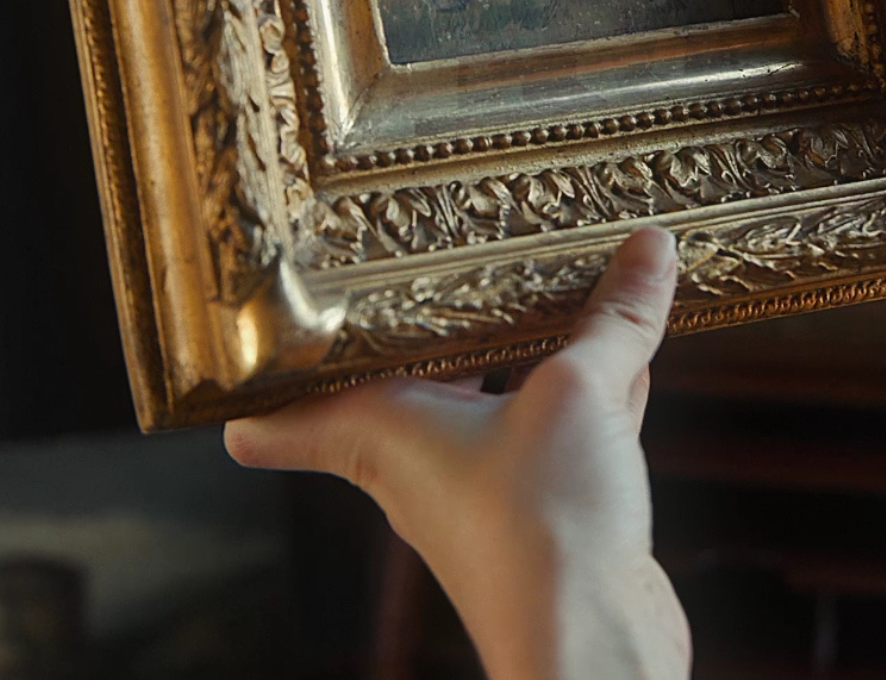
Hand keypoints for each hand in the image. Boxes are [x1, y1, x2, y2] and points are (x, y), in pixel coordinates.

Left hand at [225, 227, 688, 679]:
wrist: (594, 650)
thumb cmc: (541, 531)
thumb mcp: (578, 393)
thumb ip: (614, 318)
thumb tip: (650, 244)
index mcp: (386, 432)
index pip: (290, 415)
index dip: (259, 392)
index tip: (235, 361)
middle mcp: (422, 463)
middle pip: (405, 384)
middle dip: (418, 330)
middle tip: (408, 269)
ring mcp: (485, 489)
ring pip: (491, 398)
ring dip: (518, 349)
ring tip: (539, 279)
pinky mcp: (546, 511)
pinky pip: (556, 427)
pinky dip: (584, 386)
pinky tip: (624, 347)